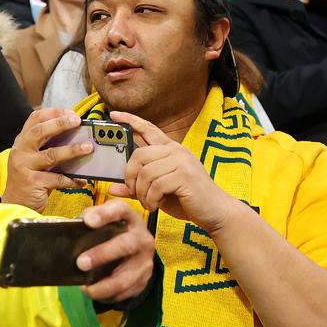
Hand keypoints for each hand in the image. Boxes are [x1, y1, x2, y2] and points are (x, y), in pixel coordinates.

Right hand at [1, 109, 91, 211]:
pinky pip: (57, 178)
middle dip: (60, 124)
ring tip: (88, 147)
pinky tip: (82, 180)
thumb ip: (46, 147)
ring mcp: (25, 167)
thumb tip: (75, 137)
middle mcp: (21, 151)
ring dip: (72, 150)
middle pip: (39, 132)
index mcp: (22, 142)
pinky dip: (71, 179)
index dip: (52, 113)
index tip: (70, 113)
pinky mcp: (33, 182)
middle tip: (77, 121)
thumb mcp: (32, 159)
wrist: (15, 203)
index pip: (34, 119)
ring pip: (51, 155)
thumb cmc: (29, 179)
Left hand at [74, 200, 155, 302]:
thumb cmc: (113, 232)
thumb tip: (70, 229)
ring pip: (126, 277)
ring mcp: (145, 260)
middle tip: (81, 263)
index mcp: (129, 217)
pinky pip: (126, 291)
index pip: (120, 210)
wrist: (137, 249)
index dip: (105, 214)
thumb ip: (89, 220)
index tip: (88, 221)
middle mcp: (141, 237)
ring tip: (85, 288)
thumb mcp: (104, 221)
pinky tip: (95, 292)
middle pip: (125, 245)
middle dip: (102, 255)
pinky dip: (108, 295)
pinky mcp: (144, 279)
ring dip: (104, 285)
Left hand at [107, 111, 238, 233]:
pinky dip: (151, 199)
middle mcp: (176, 151)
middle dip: (129, 176)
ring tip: (148, 203)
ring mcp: (182, 162)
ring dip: (141, 193)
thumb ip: (136, 187)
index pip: (149, 129)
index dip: (131, 121)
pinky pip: (156, 185)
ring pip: (146, 173)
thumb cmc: (186, 199)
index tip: (114, 115)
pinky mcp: (185, 176)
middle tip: (132, 192)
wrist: (214, 211)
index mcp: (170, 150)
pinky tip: (155, 206)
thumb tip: (111, 187)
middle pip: (139, 155)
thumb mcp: (157, 192)